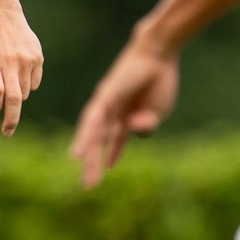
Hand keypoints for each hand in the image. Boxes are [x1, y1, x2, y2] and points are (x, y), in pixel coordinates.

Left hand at [0, 11, 43, 134]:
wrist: (3, 19)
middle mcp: (10, 61)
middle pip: (13, 98)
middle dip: (11, 119)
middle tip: (7, 131)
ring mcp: (26, 59)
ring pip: (23, 93)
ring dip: (15, 98)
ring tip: (7, 82)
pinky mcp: (37, 58)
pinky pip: (34, 84)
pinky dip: (26, 87)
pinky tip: (18, 73)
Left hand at [70, 36, 180, 187]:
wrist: (159, 54)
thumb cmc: (160, 81)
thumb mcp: (156, 111)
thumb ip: (146, 126)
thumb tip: (133, 131)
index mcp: (126, 115)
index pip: (115, 139)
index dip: (112, 153)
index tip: (107, 169)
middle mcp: (112, 111)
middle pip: (99, 140)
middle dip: (95, 162)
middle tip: (88, 185)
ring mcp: (106, 104)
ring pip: (94, 133)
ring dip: (88, 154)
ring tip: (82, 173)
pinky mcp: (105, 97)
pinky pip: (94, 121)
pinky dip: (87, 137)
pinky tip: (79, 154)